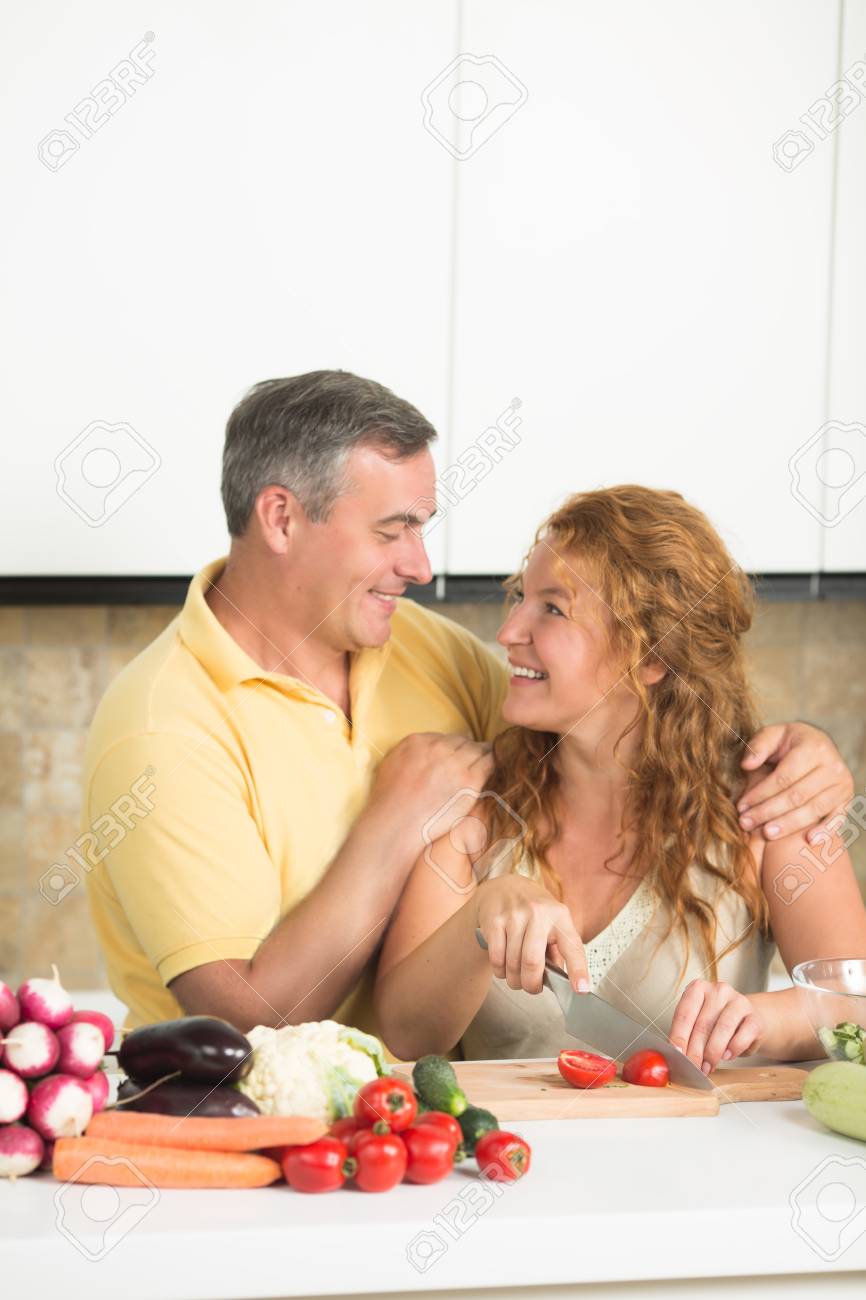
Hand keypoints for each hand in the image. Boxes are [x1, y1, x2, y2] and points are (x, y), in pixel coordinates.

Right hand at [369, 732, 492, 842]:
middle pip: (463, 741)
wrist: (395, 827)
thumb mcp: (390, 765)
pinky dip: (493, 766)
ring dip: (483, 757)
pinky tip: (494, 772)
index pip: (444, 737)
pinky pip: (490, 764)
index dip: (452, 749)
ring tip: (486, 767)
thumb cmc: (388, 804)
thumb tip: (423, 750)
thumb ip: (409, 752)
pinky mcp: (470, 780)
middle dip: (467, 752)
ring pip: (480, 749)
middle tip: (472, 764)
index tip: (455, 759)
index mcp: (417, 741)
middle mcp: (437, 747)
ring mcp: (455, 763)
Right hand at [475, 874, 587, 994]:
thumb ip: (558, 950)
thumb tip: (561, 981)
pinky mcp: (494, 920)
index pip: (572, 947)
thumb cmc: (534, 910)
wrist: (504, 887)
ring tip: (516, 977)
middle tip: (532, 988)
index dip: (578, 970)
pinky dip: (500, 971)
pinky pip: (496, 958)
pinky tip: (503, 967)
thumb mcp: (553, 922)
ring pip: (513, 963)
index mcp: (559, 916)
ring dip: (514, 979)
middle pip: (533, 962)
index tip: (581, 989)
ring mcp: (514, 916)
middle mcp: (538, 913)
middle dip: (531, 984)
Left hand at [668, 979, 763, 1073]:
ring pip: (722, 1029)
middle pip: (703, 1024)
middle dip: (695, 1051)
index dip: (679, 1035)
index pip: (684, 1013)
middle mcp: (719, 991)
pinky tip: (727, 1057)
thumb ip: (687, 1034)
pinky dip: (733, 1049)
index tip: (677, 1053)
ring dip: (713, 1053)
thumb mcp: (698, 1022)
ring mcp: (739, 1002)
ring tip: (707, 1067)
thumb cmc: (716, 1022)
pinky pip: (742, 1036)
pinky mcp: (755, 1018)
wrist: (747, 1021)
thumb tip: (677, 1054)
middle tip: (692, 1068)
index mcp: (698, 988)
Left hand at [739, 722, 852, 842]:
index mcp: (812, 747)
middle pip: (797, 796)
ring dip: (789, 824)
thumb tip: (746, 765)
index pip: (783, 777)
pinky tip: (808, 840)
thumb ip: (758, 746)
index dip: (761, 793)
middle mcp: (831, 765)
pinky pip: (837, 817)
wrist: (818, 744)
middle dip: (769, 812)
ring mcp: (841, 783)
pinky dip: (825, 830)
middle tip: (746, 823)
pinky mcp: (846, 797)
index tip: (741, 806)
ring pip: (814, 809)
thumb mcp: (773, 735)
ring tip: (766, 833)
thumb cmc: (789, 742)